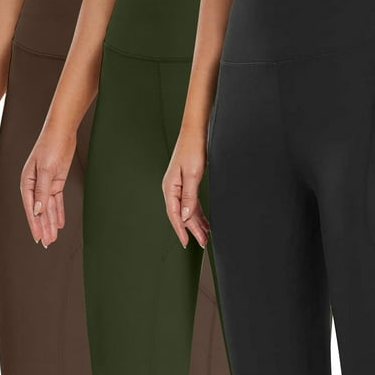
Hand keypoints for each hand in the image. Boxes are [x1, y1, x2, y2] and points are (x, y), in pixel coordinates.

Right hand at [20, 130, 74, 247]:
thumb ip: (42, 191)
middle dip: (43, 227)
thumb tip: (38, 210)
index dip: (34, 224)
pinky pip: (56, 201)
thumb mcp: (46, 170)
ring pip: (48, 208)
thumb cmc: (50, 147)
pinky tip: (59, 223)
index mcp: (27, 182)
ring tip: (53, 237)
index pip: (31, 208)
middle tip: (47, 243)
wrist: (61, 133)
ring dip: (51, 223)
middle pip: (39, 211)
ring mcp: (46, 184)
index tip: (37, 237)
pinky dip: (58, 212)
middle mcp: (35, 185)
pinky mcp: (56, 182)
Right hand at [162, 129, 209, 248]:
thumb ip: (188, 197)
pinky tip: (204, 221)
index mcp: (170, 188)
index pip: (174, 215)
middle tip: (202, 242)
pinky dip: (198, 213)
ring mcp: (179, 186)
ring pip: (187, 210)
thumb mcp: (192, 175)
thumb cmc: (192, 149)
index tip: (186, 242)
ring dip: (196, 222)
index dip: (181, 230)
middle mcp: (173, 188)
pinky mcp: (187, 183)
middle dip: (192, 229)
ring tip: (204, 235)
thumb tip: (184, 216)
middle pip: (181, 214)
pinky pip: (191, 203)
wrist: (195, 132)